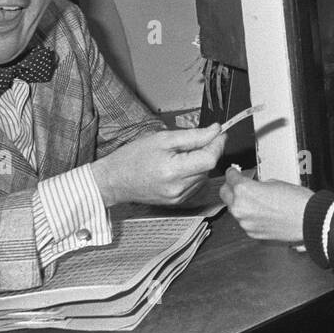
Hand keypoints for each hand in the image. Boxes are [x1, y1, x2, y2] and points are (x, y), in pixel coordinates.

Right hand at [91, 125, 224, 206]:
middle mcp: (178, 188)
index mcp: (173, 171)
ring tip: (179, 156)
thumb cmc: (133, 157)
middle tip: (192, 142)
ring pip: (204, 175)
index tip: (219, 133)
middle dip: (207, 151)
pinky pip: (196, 184)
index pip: (210, 159)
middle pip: (208, 167)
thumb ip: (193, 135)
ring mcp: (179, 197)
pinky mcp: (178, 202)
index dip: (218, 144)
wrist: (114, 180)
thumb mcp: (162, 138)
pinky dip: (193, 173)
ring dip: (199, 163)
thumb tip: (215, 131)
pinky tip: (177, 168)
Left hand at [220, 167, 312, 241]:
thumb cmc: (297, 200)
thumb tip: (252, 186)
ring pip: (234, 209)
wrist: (309, 220)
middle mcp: (240, 207)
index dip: (233, 173)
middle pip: (224, 194)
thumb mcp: (275, 182)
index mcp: (244, 190)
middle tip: (240, 185)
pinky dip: (250, 216)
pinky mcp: (252, 233)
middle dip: (231, 188)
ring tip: (257, 200)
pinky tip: (263, 212)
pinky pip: (245, 221)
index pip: (229, 177)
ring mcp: (245, 222)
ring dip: (241, 203)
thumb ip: (257, 184)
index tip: (235, 172)